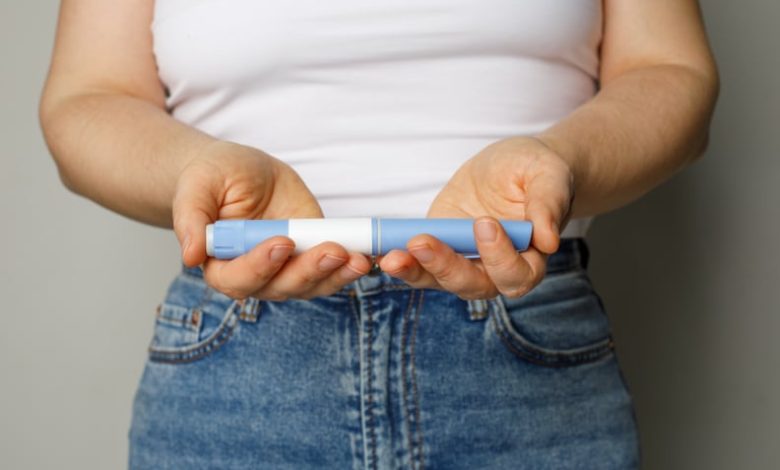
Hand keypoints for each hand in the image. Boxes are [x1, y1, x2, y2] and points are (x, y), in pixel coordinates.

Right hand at [172, 141, 370, 299]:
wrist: (239, 171)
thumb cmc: (212, 178)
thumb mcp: (197, 186)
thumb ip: (191, 218)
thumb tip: (190, 255)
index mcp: (220, 264)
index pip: (238, 278)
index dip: (260, 265)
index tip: (281, 243)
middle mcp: (255, 275)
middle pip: (281, 287)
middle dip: (309, 271)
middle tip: (333, 250)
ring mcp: (286, 269)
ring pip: (311, 285)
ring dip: (336, 275)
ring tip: (357, 259)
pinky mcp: (311, 255)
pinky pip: (331, 270)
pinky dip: (348, 266)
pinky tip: (365, 256)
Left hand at [377, 136, 573, 299]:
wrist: (514, 166)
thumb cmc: (537, 172)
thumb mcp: (548, 176)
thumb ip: (548, 204)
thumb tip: (548, 240)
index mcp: (530, 258)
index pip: (516, 272)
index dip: (500, 256)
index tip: (485, 224)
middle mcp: (496, 270)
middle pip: (472, 285)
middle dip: (446, 267)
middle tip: (423, 243)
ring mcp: (464, 262)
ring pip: (440, 280)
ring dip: (415, 270)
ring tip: (392, 257)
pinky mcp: (439, 250)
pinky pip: (419, 264)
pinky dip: (401, 260)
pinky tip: (383, 251)